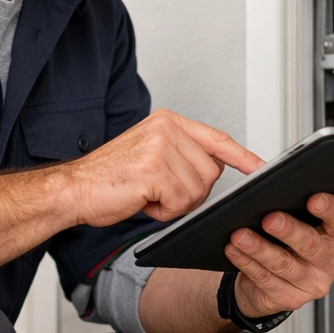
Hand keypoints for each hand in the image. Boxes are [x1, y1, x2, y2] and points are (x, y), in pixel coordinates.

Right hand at [64, 108, 264, 227]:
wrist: (72, 189)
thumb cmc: (108, 179)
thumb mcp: (150, 154)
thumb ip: (181, 155)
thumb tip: (213, 170)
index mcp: (167, 121)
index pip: (217, 138)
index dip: (242, 156)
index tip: (260, 168)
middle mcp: (166, 128)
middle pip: (211, 172)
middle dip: (191, 193)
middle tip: (159, 192)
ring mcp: (161, 147)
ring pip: (197, 190)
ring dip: (175, 203)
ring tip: (146, 194)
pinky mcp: (155, 170)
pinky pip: (181, 202)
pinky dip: (163, 211)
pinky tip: (142, 200)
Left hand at [225, 193, 333, 317]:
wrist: (275, 281)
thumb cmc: (291, 243)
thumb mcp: (303, 223)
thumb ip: (299, 206)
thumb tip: (276, 185)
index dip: (330, 209)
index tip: (313, 199)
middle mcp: (332, 263)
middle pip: (311, 245)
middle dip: (289, 231)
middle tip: (270, 219)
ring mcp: (312, 284)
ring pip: (284, 264)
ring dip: (260, 248)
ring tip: (241, 235)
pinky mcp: (290, 299)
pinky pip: (265, 279)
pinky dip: (247, 263)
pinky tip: (235, 251)